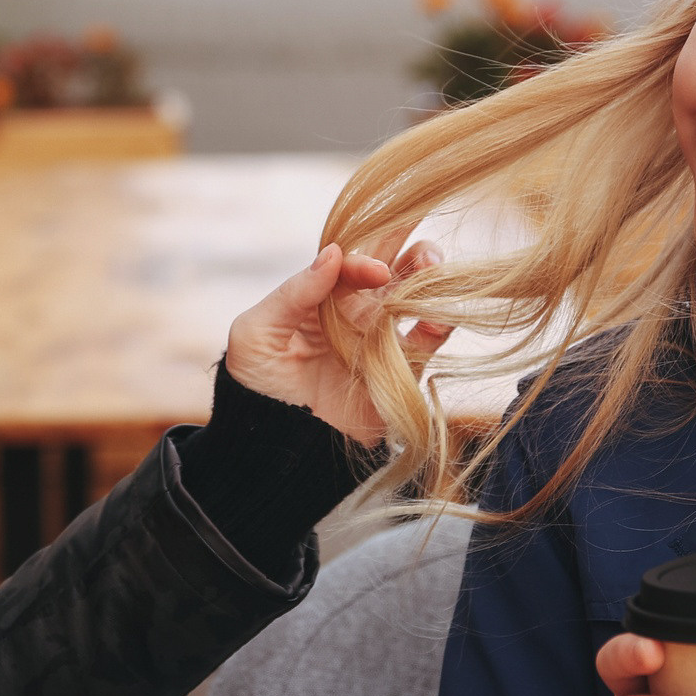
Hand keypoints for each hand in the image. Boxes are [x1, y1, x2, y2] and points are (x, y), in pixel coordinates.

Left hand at [223, 241, 450, 444]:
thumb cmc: (256, 386)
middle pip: (392, 264)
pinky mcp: (400, 368)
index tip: (376, 272)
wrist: (278, 446)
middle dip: (413, 249)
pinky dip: (439, 323)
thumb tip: (333, 252)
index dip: (366, 258)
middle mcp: (353, 310)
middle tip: (425, 255)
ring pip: (416, 293)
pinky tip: (437, 318)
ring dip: (431, 277)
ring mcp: (379, 336)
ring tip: (434, 272)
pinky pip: (427, 340)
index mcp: (318, 295)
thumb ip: (293, 292)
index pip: (350, 261)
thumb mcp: (256, 334)